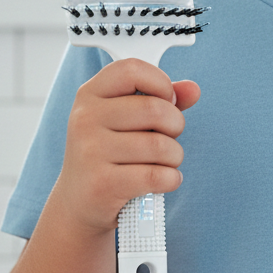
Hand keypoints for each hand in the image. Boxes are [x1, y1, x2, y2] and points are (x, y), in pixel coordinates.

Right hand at [53, 58, 200, 235]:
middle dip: (175, 124)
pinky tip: (166, 180)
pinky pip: (156, 175)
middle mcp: (85, 119)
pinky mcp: (102, 184)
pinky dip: (171, 179)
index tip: (166, 100)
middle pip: (154, 109)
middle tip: (170, 136)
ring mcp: (90, 151)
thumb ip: (161, 98)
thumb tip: (193, 89)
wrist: (79, 203)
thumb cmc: (110, 152)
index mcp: (90, 94)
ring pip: (159, 145)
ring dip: (175, 156)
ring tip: (166, 161)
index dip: (160, 82)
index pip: (132, 69)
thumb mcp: (127, 119)